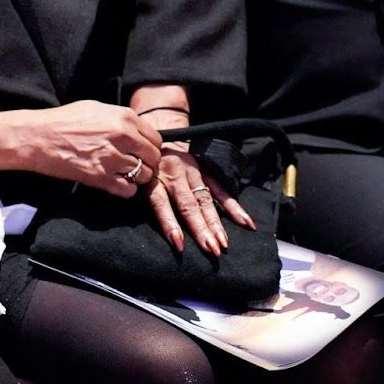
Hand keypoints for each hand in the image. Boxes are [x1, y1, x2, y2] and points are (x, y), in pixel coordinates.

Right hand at [14, 100, 163, 197]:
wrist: (38, 137)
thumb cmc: (63, 121)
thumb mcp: (96, 108)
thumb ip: (121, 119)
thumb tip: (137, 130)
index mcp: (124, 117)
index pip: (156, 138)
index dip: (150, 146)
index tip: (142, 151)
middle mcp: (123, 137)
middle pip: (154, 158)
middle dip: (147, 163)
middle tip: (134, 164)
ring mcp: (112, 159)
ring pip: (144, 176)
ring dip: (137, 177)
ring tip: (123, 173)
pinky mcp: (100, 178)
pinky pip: (128, 190)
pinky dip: (125, 189)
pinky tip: (115, 182)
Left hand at [146, 141, 254, 255]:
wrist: (162, 133)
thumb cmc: (147, 166)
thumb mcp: (138, 177)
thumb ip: (145, 197)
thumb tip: (153, 225)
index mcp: (154, 179)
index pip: (161, 203)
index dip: (169, 223)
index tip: (179, 244)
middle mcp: (174, 176)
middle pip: (188, 205)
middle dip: (200, 229)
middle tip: (210, 249)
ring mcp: (193, 173)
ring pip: (205, 200)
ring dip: (215, 223)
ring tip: (223, 243)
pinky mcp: (206, 171)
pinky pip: (221, 190)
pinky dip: (233, 207)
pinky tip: (245, 222)